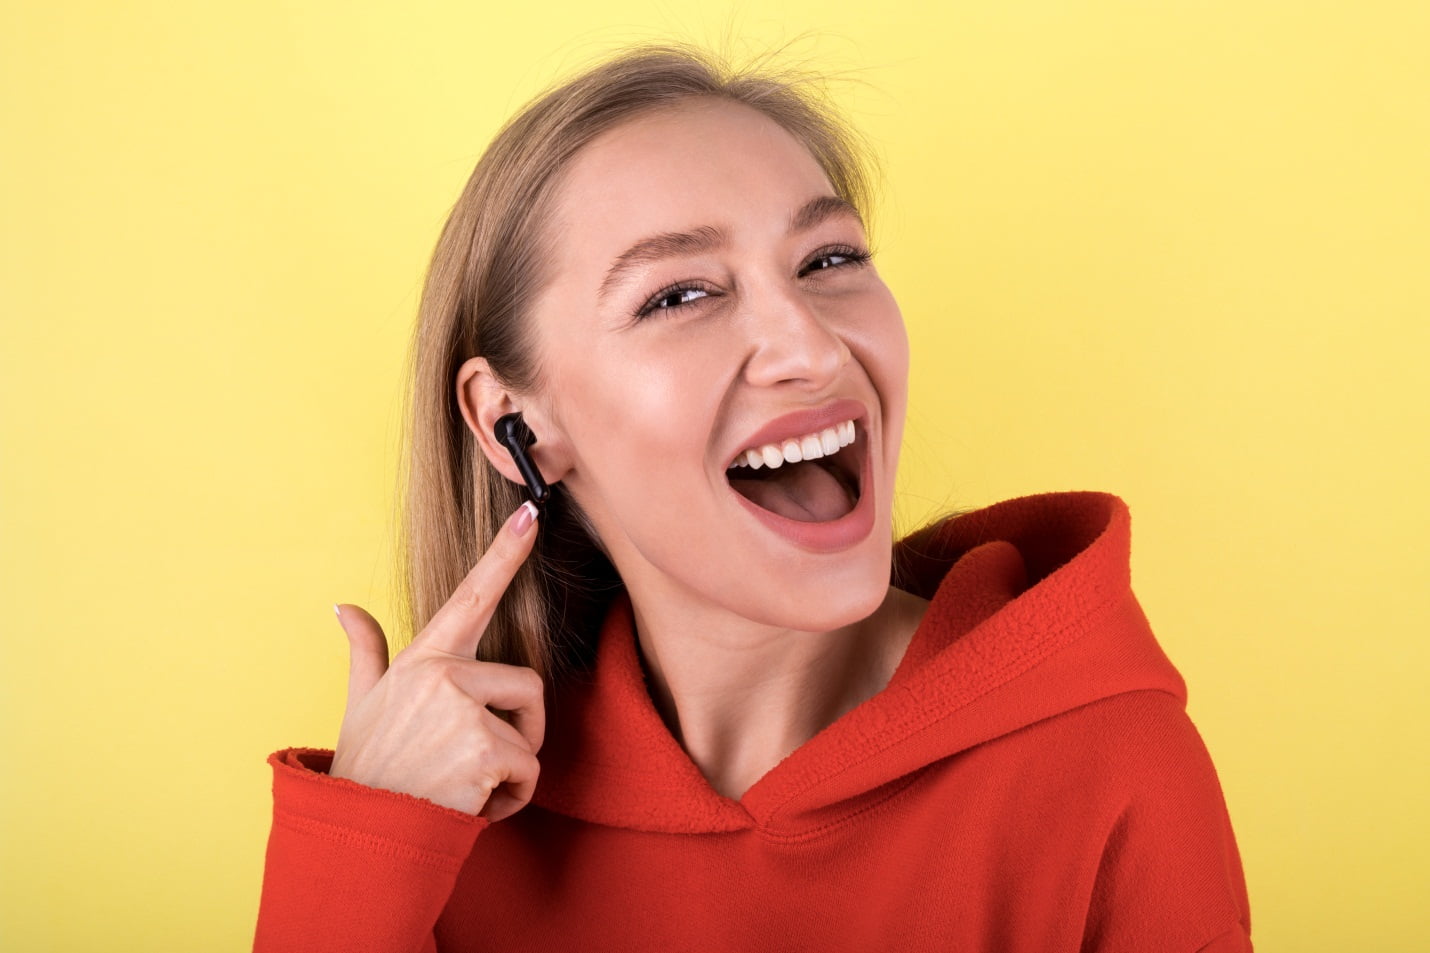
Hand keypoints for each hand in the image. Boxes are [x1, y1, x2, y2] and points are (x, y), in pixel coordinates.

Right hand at [329, 501, 543, 819]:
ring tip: (467, 785)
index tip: (532, 514)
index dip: (505, 553)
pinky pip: (530, 771)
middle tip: (477, 763)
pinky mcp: (483, 748)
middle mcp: (444, 674)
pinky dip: (511, 799)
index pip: (471, 595)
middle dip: (521, 730)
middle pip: (529, 685)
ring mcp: (463, 710)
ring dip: (514, 769)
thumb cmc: (366, 770)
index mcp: (423, 658)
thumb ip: (366, 652)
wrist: (359, 835)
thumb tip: (345, 608)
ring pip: (531, 734)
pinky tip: (471, 807)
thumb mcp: (361, 706)